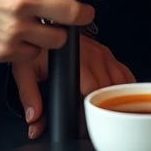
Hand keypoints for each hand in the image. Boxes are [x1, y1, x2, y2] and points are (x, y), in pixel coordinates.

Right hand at [0, 0, 106, 63]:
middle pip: (75, 12)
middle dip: (86, 14)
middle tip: (84, 13)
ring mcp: (17, 27)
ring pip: (59, 38)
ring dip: (59, 33)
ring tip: (49, 26)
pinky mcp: (8, 50)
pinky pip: (35, 53)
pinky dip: (34, 47)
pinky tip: (24, 36)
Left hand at [13, 37, 135, 138]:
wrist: (47, 25)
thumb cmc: (38, 47)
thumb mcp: (26, 70)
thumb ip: (29, 97)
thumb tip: (34, 121)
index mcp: (76, 60)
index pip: (93, 91)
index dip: (91, 112)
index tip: (85, 125)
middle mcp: (93, 55)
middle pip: (109, 90)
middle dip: (103, 111)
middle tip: (92, 125)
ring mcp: (103, 54)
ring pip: (120, 84)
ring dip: (115, 100)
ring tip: (105, 115)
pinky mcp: (108, 54)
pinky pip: (124, 74)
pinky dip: (125, 88)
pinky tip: (118, 99)